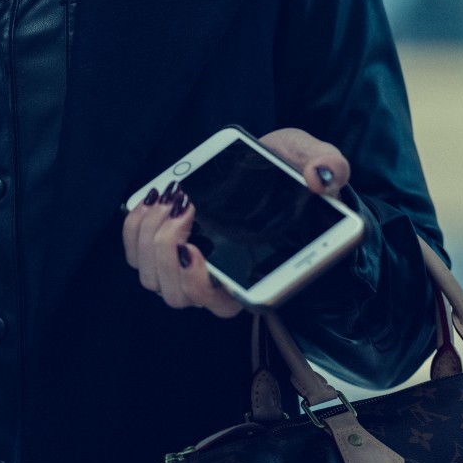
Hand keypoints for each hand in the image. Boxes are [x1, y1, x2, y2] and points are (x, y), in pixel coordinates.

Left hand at [121, 127, 348, 317]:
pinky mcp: (165, 247)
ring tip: (170, 199)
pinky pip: (136, 254)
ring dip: (150, 238)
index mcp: (257, 276)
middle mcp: (219, 281)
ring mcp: (189, 267)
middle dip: (169, 250)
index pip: (224, 305)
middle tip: (185, 207)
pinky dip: (135, 228)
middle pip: (179, 294)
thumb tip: (322, 177)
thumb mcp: (314, 157)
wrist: (264, 161)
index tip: (196, 251)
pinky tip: (152, 199)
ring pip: (153, 278)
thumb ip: (327, 164)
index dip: (202, 286)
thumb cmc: (289, 170)